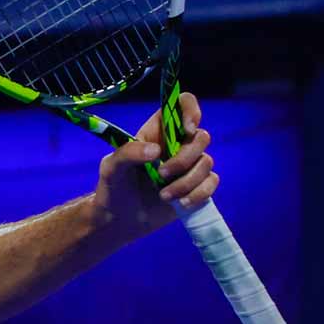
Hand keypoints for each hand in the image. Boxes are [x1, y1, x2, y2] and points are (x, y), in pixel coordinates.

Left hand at [91, 92, 216, 235]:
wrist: (119, 219)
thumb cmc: (113, 186)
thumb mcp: (111, 167)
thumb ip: (128, 153)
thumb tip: (156, 151)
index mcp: (157, 131)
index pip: (182, 104)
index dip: (190, 109)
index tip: (187, 129)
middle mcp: (177, 144)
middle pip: (201, 136)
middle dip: (185, 158)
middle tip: (162, 174)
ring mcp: (189, 165)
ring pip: (207, 162)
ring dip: (187, 182)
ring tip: (163, 196)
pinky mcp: (197, 185)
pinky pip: (212, 182)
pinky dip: (198, 193)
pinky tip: (180, 204)